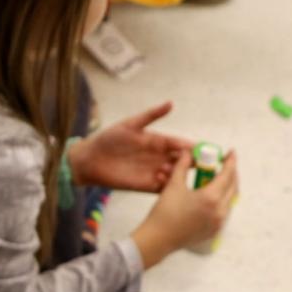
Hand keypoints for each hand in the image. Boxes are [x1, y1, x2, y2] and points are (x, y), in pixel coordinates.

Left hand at [66, 101, 194, 192]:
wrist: (90, 160)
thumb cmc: (108, 139)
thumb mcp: (130, 124)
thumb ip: (151, 115)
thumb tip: (171, 103)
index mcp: (158, 142)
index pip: (179, 144)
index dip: (191, 146)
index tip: (201, 148)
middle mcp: (158, 157)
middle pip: (181, 161)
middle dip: (190, 163)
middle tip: (197, 163)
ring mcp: (153, 172)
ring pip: (173, 175)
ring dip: (176, 174)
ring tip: (173, 170)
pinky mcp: (145, 186)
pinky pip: (161, 188)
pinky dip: (165, 186)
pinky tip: (163, 180)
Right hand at [132, 148, 238, 266]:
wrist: (158, 239)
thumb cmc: (165, 212)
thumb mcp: (174, 185)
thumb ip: (183, 166)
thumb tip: (187, 153)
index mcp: (212, 198)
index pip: (227, 175)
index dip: (230, 161)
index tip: (231, 153)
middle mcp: (220, 211)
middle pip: (233, 187)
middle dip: (231, 174)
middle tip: (225, 165)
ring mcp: (219, 223)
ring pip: (230, 200)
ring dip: (227, 188)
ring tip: (218, 180)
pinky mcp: (214, 231)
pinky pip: (224, 212)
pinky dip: (222, 201)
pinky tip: (212, 197)